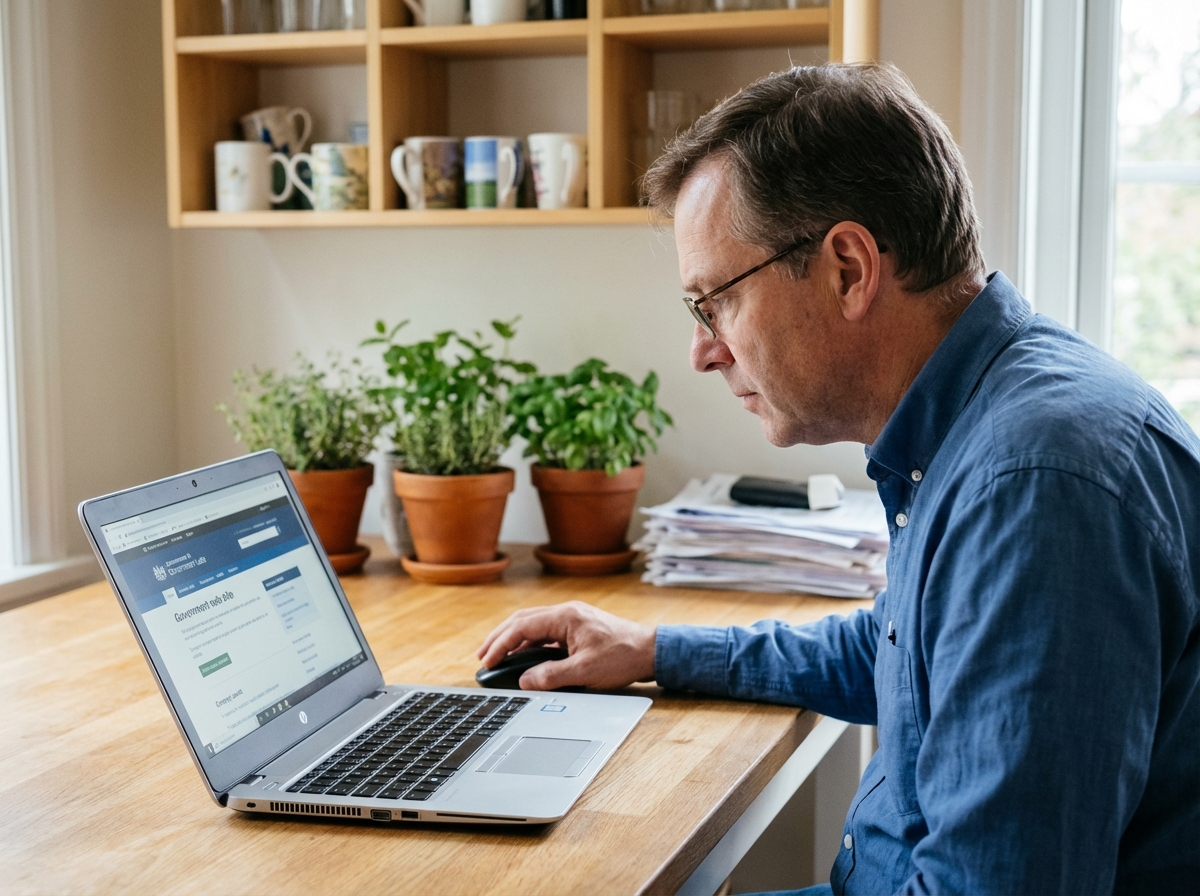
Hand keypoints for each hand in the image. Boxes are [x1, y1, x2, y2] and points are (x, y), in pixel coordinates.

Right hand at [477, 601, 656, 690]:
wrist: (651, 652)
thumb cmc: (623, 656)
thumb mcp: (585, 672)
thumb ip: (551, 676)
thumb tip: (525, 681)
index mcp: (566, 617)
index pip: (522, 627)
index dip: (501, 644)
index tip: (487, 660)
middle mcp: (567, 613)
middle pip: (523, 621)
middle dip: (500, 638)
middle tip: (483, 656)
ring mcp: (572, 620)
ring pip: (533, 626)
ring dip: (514, 640)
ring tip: (497, 656)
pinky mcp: (577, 629)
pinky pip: (546, 633)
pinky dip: (530, 644)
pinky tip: (523, 657)